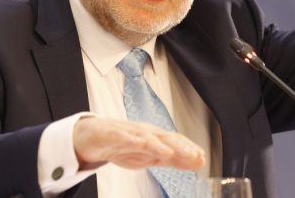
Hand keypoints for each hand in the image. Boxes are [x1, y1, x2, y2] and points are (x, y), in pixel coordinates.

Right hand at [73, 116, 204, 170]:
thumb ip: (174, 160)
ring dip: (158, 144)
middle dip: (179, 146)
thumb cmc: (123, 146)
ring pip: (145, 136)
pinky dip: (131, 139)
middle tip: (193, 155)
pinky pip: (122, 136)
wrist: (92, 136)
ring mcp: (129, 132)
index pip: (175, 142)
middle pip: (164, 138)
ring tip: (169, 152)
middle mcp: (144, 132)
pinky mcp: (112, 134)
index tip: (202, 157)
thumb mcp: (151, 157)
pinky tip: (139, 143)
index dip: (189, 149)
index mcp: (155, 138)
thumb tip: (199, 162)